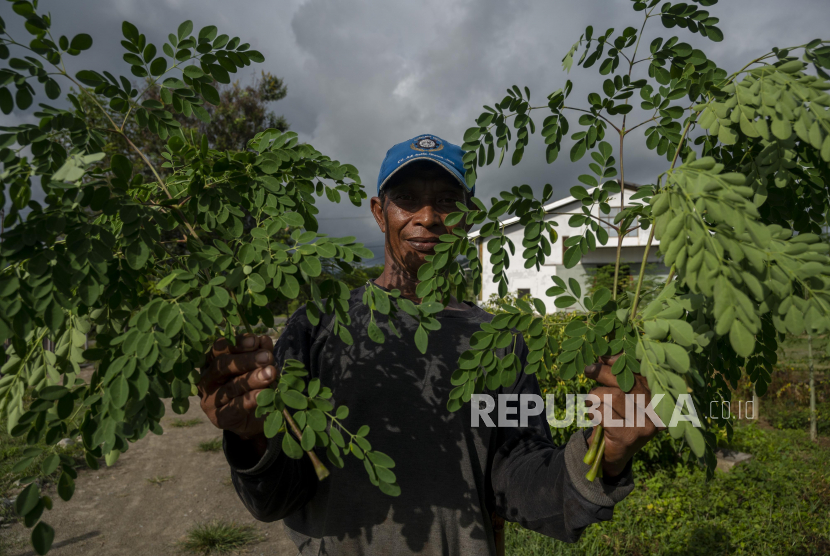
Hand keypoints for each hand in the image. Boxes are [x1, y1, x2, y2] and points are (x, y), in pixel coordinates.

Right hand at [197, 334, 275, 446]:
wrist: (255, 418)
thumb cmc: (253, 386)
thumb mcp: (257, 366)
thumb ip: (260, 353)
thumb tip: (264, 340)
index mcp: (212, 362)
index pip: (219, 349)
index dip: (237, 343)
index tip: (255, 340)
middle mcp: (207, 380)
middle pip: (222, 366)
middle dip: (246, 360)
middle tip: (267, 357)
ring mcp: (210, 401)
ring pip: (230, 387)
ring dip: (252, 379)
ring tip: (271, 373)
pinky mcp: (219, 418)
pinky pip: (234, 409)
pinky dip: (249, 400)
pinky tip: (263, 394)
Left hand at [584, 353, 663, 476]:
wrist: (614, 455)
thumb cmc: (619, 419)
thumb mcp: (623, 398)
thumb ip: (621, 378)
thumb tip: (603, 356)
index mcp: (661, 400)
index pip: (642, 374)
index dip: (622, 362)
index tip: (603, 356)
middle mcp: (658, 414)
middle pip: (627, 384)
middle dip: (604, 373)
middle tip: (588, 370)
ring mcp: (644, 427)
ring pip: (613, 396)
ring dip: (596, 396)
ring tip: (592, 401)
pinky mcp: (627, 437)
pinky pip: (603, 413)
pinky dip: (594, 412)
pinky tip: (595, 417)